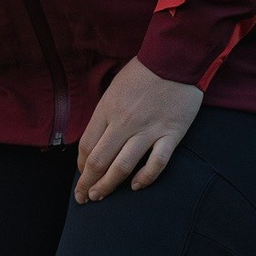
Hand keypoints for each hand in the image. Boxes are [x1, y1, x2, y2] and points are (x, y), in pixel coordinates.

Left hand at [75, 57, 202, 202]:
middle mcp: (123, 123)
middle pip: (99, 160)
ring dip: (108, 185)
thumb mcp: (114, 89)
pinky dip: (144, 178)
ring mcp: (148, 131)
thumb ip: (105, 114)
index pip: (86, 145)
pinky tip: (135, 186)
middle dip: (88, 183)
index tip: (81, 175)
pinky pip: (156, 164)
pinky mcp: (170, 135)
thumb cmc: (142, 72)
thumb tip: (96, 139)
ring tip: (100, 197)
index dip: (81, 165)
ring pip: (122, 167)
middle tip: (84, 197)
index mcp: (107, 110)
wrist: (174, 58)